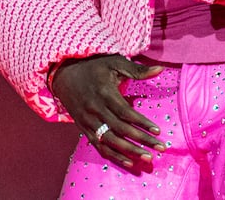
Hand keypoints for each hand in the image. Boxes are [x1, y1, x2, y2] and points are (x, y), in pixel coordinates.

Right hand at [50, 55, 165, 168]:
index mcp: (104, 93)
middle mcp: (95, 109)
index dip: (142, 123)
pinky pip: (99, 146)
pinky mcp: (83, 129)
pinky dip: (113, 155)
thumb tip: (161, 69)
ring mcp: (88, 121)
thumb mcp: (115, 62)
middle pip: (120, 129)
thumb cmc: (94, 67)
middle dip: (141, 140)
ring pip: (110, 141)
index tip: (157, 131)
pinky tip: (128, 162)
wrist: (64, 74)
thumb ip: (137, 70)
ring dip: (130, 151)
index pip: (125, 112)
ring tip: (147, 158)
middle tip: (160, 148)